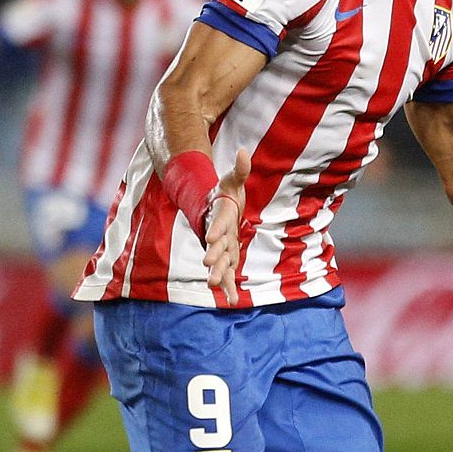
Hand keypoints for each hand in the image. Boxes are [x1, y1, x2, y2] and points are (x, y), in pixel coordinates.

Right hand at [202, 147, 251, 305]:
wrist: (214, 207)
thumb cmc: (225, 193)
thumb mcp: (233, 180)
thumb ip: (240, 169)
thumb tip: (244, 151)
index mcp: (220, 215)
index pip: (217, 222)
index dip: (214, 229)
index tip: (210, 236)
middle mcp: (218, 234)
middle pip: (215, 245)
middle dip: (213, 255)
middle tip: (208, 264)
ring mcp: (221, 247)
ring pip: (219, 262)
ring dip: (218, 273)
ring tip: (215, 286)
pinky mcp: (226, 256)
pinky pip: (228, 273)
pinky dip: (229, 286)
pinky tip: (231, 300)